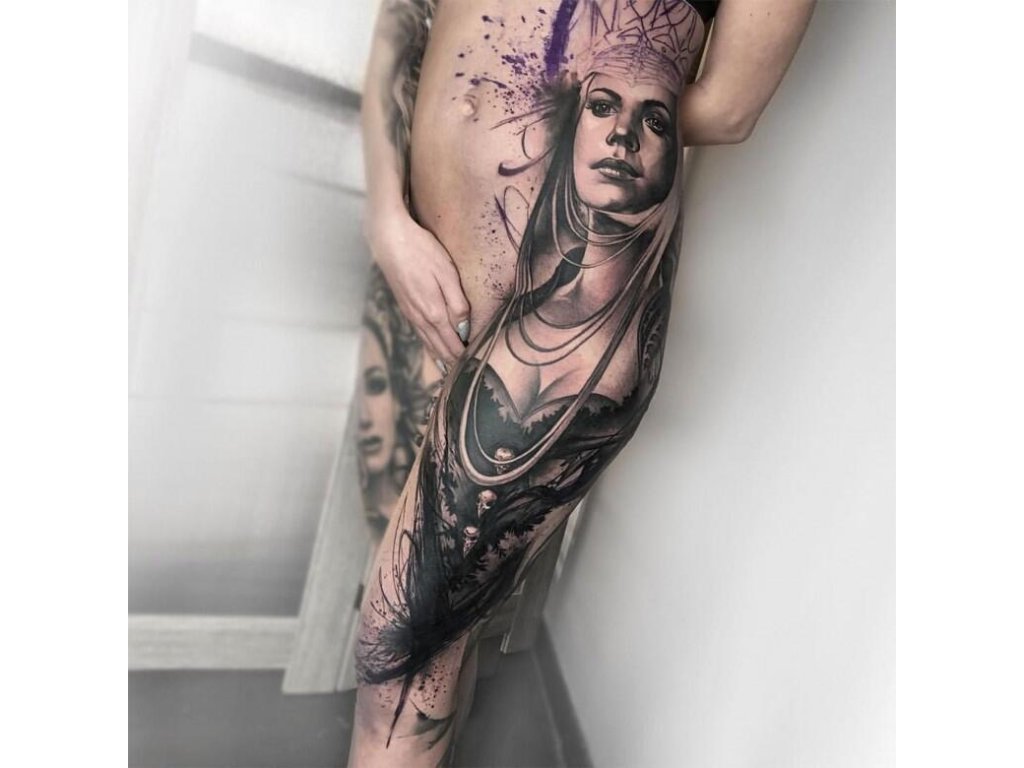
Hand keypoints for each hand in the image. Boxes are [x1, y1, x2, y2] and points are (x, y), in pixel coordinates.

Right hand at [365, 207, 470, 365]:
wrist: (388, 240)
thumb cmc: (422, 251)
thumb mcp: (447, 273)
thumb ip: (457, 303)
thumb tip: (464, 328)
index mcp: (434, 313)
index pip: (453, 344)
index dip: (465, 355)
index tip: (477, 364)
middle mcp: (421, 318)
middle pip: (440, 348)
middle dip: (454, 360)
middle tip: (467, 372)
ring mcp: (411, 314)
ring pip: (428, 343)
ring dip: (440, 356)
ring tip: (451, 368)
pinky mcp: (405, 307)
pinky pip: (419, 333)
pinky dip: (428, 345)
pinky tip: (432, 348)